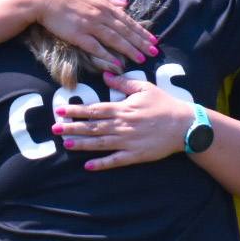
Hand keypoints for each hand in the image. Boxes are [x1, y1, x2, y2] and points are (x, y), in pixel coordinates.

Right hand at [31, 0, 157, 73]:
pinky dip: (108, 56)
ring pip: (115, 39)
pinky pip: (96, 47)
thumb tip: (125, 4)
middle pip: (125, 31)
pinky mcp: (78, 35)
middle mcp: (101, 14)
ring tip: (142, 59)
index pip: (128, 20)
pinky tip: (118, 64)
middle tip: (154, 53)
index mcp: (104, 4)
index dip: (141, 31)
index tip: (153, 40)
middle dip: (141, 43)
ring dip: (130, 50)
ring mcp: (90, 25)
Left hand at [53, 72, 193, 170]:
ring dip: (82, 144)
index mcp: (123, 108)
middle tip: (55, 129)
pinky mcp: (136, 155)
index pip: (95, 109)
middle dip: (73, 127)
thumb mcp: (145, 88)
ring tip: (66, 143)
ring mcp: (128, 141)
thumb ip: (124, 82)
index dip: (77, 110)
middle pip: (93, 126)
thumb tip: (106, 75)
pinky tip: (88, 166)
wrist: (184, 125)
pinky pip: (115, 160)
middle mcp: (122, 125)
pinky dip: (101, 164)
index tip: (61, 110)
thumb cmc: (165, 104)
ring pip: (100, 143)